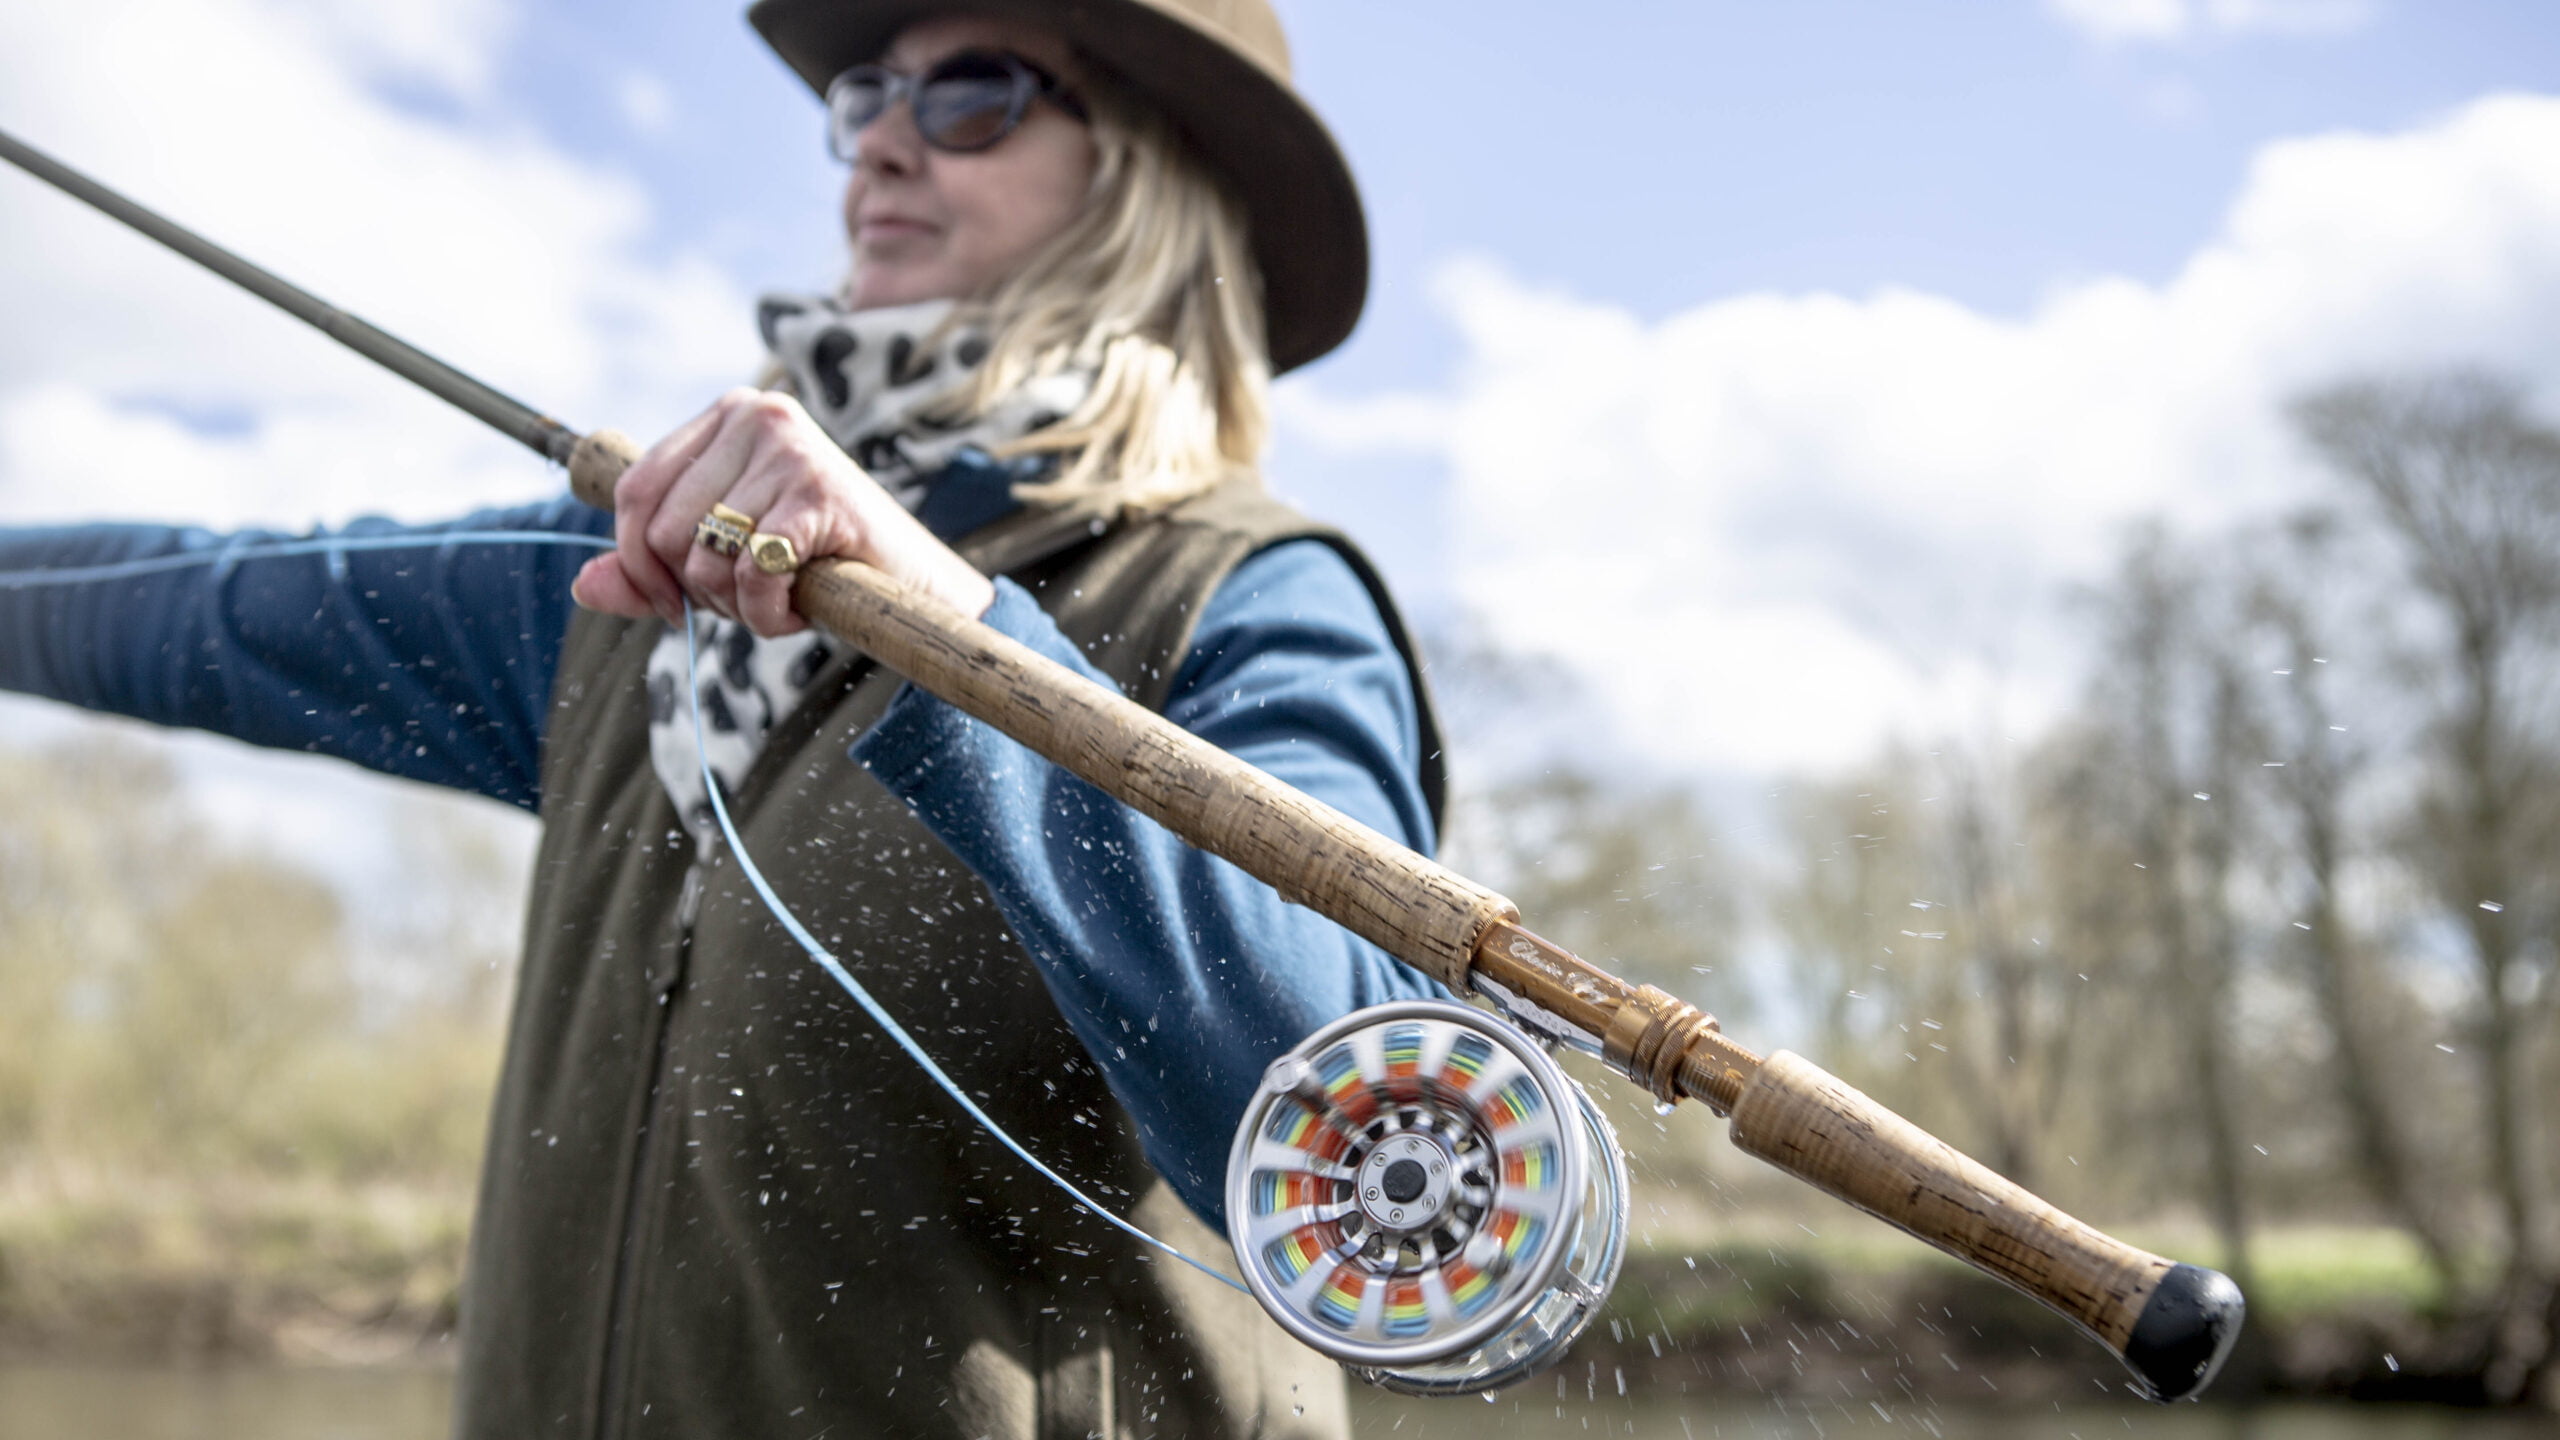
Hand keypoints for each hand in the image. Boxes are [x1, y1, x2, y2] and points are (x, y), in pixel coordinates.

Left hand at [569, 388, 996, 634]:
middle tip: (747, 601)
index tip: (671, 602)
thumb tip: (583, 585)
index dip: (637, 560)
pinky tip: (799, 608)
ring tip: (780, 600)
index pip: (634, 489)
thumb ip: (651, 570)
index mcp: (728, 416)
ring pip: (703, 556)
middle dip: (695, 589)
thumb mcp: (723, 559)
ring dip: (735, 606)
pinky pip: (751, 573)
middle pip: (661, 529)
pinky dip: (767, 612)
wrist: (917, 585)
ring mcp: (790, 449)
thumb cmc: (818, 564)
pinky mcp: (818, 492)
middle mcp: (757, 417)